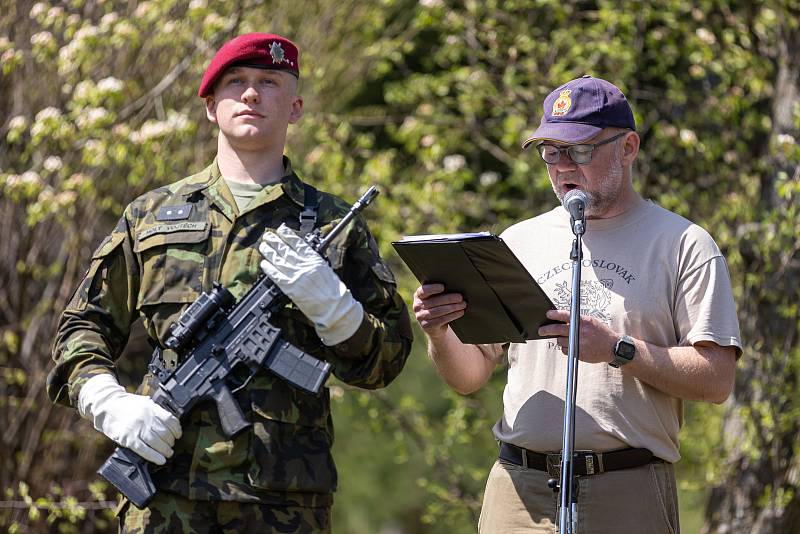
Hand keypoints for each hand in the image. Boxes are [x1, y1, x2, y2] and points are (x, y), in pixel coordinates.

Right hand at [78, 374, 181, 464]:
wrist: (107, 406)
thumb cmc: (127, 405)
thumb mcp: (144, 402)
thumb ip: (156, 411)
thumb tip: (170, 423)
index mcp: (152, 408)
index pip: (170, 421)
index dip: (177, 430)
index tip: (178, 435)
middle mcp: (146, 418)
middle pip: (165, 433)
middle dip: (170, 442)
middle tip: (171, 446)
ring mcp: (137, 429)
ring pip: (156, 443)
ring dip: (165, 450)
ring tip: (168, 453)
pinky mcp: (128, 439)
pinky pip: (144, 450)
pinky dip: (154, 456)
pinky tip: (160, 460)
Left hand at [259, 224, 363, 345]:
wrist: (334, 306)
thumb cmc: (334, 290)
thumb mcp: (326, 269)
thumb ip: (313, 260)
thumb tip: (302, 254)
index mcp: (314, 258)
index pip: (297, 242)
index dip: (287, 234)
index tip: (282, 229)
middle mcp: (303, 265)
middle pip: (285, 249)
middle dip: (274, 240)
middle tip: (268, 235)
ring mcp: (295, 275)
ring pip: (278, 260)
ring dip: (269, 252)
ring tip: (263, 246)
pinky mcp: (290, 287)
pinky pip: (276, 275)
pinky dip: (269, 268)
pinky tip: (264, 263)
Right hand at [413, 284, 466, 339]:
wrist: (435, 326)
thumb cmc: (438, 306)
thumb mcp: (435, 298)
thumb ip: (440, 292)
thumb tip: (455, 286)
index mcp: (418, 295)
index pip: (423, 291)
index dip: (432, 288)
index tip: (443, 287)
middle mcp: (417, 306)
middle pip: (434, 301)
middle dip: (449, 299)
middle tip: (460, 297)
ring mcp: (420, 317)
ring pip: (438, 311)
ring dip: (453, 307)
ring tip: (463, 304)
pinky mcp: (426, 326)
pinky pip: (441, 320)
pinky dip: (452, 315)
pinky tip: (460, 312)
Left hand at [537, 309, 618, 363]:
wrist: (613, 347)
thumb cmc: (602, 333)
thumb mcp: (591, 322)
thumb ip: (578, 321)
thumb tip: (563, 321)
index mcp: (583, 321)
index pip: (565, 316)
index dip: (555, 314)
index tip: (548, 314)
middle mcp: (580, 332)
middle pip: (557, 330)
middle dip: (546, 330)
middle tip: (541, 331)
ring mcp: (579, 343)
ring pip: (560, 341)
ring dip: (560, 340)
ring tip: (569, 339)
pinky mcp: (578, 353)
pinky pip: (566, 350)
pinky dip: (567, 348)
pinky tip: (574, 346)